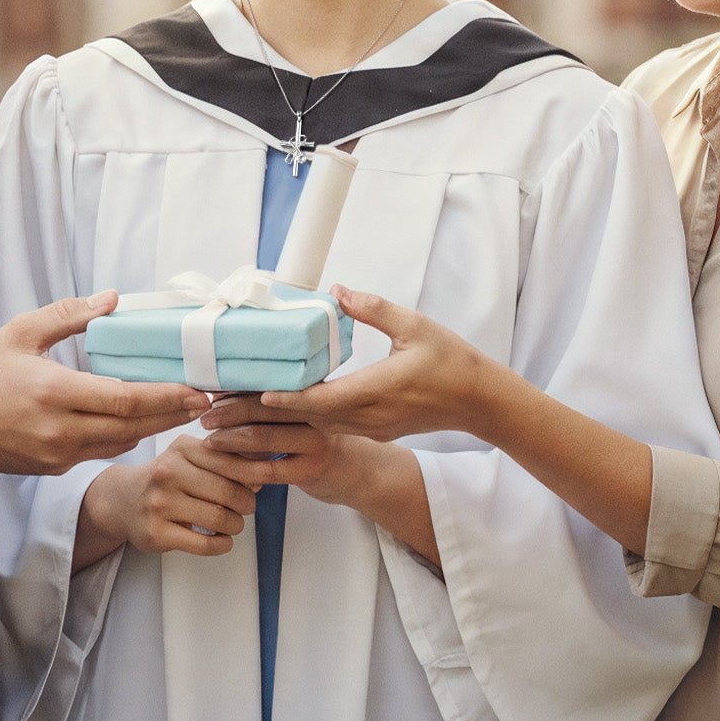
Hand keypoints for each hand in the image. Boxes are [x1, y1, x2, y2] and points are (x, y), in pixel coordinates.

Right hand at [0, 292, 208, 472]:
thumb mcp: (22, 331)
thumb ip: (69, 314)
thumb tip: (111, 299)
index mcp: (55, 393)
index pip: (124, 400)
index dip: (165, 397)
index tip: (195, 390)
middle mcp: (61, 431)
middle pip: (132, 427)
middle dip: (172, 414)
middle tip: (205, 402)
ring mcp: (57, 454)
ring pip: (119, 443)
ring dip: (152, 428)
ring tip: (181, 410)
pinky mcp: (52, 466)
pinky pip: (99, 451)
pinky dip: (124, 436)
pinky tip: (140, 421)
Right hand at [80, 434, 272, 559]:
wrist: (121, 500)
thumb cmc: (167, 477)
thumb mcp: (189, 458)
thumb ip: (224, 461)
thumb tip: (262, 473)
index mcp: (181, 448)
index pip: (229, 459)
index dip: (254, 471)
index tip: (267, 477)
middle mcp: (168, 472)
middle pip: (227, 491)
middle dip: (247, 502)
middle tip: (248, 507)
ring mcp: (160, 504)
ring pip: (218, 518)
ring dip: (236, 525)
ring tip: (235, 523)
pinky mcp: (156, 533)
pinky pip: (203, 544)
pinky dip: (222, 545)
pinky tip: (224, 541)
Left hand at [202, 393, 440, 566]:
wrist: (359, 473)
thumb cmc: (322, 442)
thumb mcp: (308, 417)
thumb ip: (280, 407)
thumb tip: (231, 395)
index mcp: (310, 394)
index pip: (270, 385)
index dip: (240, 387)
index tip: (213, 388)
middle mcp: (314, 413)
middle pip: (264, 407)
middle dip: (229, 410)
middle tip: (205, 413)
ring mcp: (314, 442)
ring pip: (263, 437)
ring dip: (231, 438)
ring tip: (209, 439)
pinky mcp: (310, 470)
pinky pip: (269, 469)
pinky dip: (243, 468)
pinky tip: (227, 468)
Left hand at [257, 287, 487, 441]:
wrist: (479, 400)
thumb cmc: (451, 361)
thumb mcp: (413, 325)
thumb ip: (373, 309)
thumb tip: (338, 291)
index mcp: (378, 391)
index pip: (324, 400)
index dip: (290, 398)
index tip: (261, 391)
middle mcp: (370, 417)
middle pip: (313, 418)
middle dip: (275, 411)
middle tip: (241, 401)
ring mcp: (373, 428)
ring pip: (322, 426)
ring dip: (290, 416)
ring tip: (255, 404)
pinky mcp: (377, 430)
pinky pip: (335, 428)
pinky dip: (310, 419)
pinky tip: (293, 406)